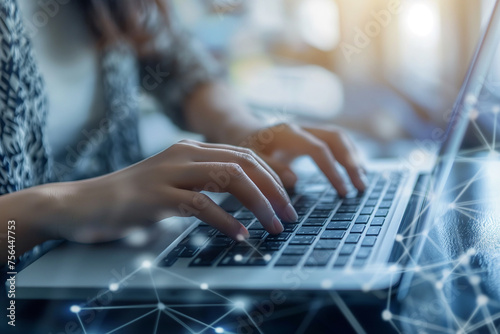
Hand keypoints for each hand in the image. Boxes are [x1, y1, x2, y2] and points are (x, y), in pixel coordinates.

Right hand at [53, 140, 297, 242]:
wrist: (82, 203)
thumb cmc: (132, 198)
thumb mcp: (173, 183)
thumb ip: (204, 184)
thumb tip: (244, 200)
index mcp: (190, 149)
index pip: (245, 155)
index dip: (272, 176)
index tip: (288, 199)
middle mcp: (183, 154)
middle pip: (244, 163)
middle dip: (273, 189)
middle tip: (289, 215)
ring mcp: (169, 172)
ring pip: (229, 178)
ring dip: (258, 204)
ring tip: (274, 226)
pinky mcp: (155, 195)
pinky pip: (200, 204)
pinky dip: (225, 220)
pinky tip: (240, 235)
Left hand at [237, 123, 366, 195]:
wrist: (241, 132)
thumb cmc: (245, 149)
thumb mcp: (250, 161)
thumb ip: (270, 169)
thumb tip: (294, 180)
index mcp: (287, 134)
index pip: (319, 149)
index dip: (333, 170)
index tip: (343, 191)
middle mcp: (301, 128)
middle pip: (335, 139)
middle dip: (351, 162)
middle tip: (361, 187)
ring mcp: (308, 130)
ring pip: (339, 138)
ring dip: (353, 157)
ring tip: (363, 180)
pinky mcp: (311, 136)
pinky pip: (335, 141)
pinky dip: (347, 154)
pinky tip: (355, 170)